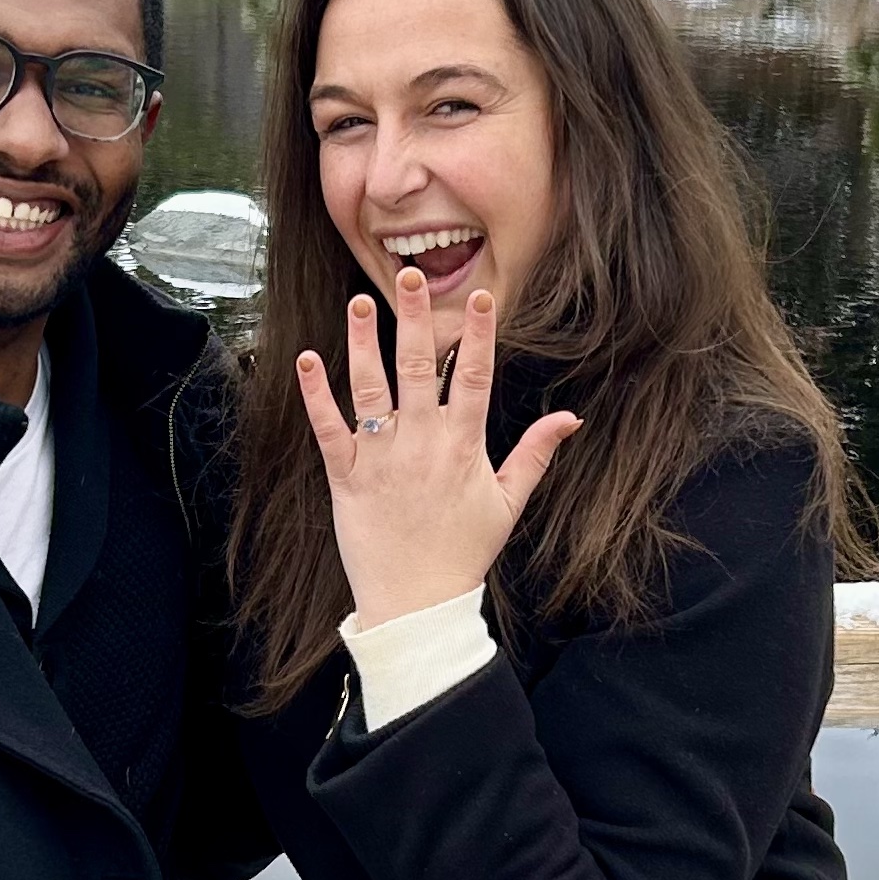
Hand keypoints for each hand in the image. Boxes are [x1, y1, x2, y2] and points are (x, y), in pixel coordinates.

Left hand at [296, 270, 581, 630]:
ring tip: (358, 303)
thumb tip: (571, 418)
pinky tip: (307, 360)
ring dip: (362, 343)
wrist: (418, 604)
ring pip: (371, 389)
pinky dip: (316, 395)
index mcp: (465, 446)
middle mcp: (424, 444)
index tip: (479, 295)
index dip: (478, 335)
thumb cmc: (464, 552)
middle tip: (408, 275)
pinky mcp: (347, 477)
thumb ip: (536, 454)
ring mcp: (383, 458)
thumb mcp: (509, 502)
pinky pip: (329, 429)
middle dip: (416, 318)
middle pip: (421, 368)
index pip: (476, 377)